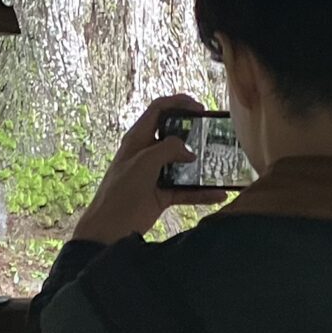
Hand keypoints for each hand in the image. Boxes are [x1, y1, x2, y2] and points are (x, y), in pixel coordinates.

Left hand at [70, 94, 230, 243]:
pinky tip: (220, 194)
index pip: (159, 110)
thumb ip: (168, 148)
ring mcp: (155, 174)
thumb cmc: (122, 190)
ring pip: (183, 164)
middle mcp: (147, 153)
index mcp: (138, 138)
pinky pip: (186, 190)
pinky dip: (202, 193)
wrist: (109, 229)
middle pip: (174, 135)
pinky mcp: (162, 195)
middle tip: (214, 134)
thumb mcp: (144, 162)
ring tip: (221, 162)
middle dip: (195, 133)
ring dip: (202, 164)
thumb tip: (189, 152)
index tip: (200, 108)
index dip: (179, 103)